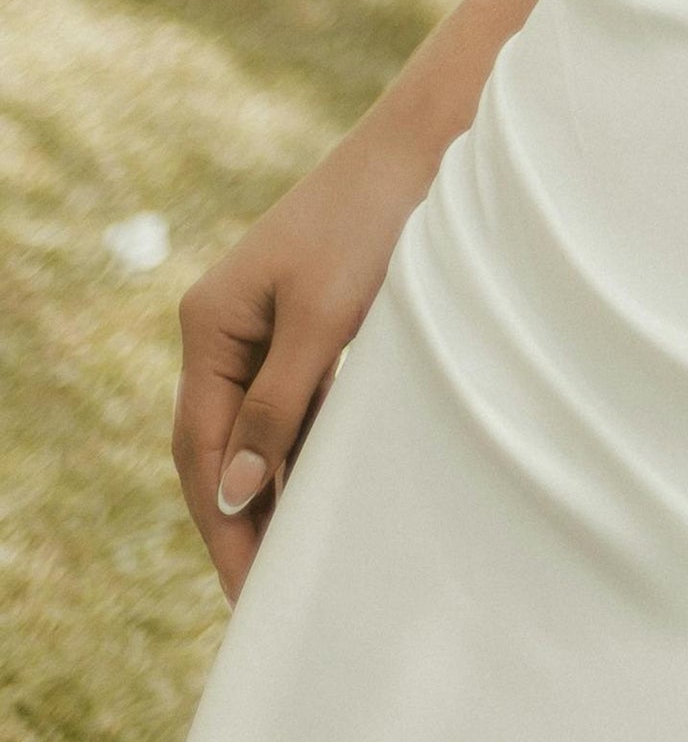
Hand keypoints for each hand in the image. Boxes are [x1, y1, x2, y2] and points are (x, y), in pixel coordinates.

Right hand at [173, 108, 443, 598]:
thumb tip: (239, 495)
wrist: (433, 142)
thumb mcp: (326, 322)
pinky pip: (297, 404)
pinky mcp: (313, 320)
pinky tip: (325, 496)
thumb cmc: (377, 222)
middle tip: (266, 599)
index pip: (200, 448)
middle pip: (220, 446)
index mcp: (210, 324)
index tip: (247, 592)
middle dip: (241, 521)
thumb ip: (279, 408)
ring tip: (296, 566)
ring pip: (261, 429)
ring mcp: (268, 323)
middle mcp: (227, 326)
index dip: (222, 525)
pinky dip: (306, 451)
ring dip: (275, 492)